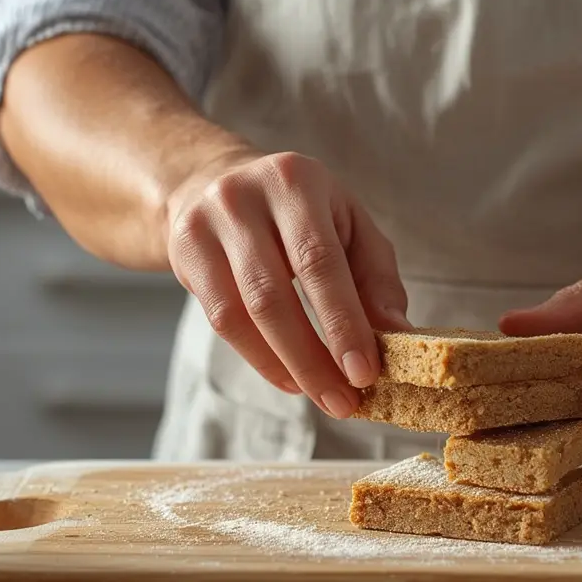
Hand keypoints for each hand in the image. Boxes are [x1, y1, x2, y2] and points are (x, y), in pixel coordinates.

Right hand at [165, 148, 409, 417]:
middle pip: (273, 295)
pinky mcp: (182, 254)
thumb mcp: (350, 225)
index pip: (319, 262)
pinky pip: (220, 321)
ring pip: (242, 314)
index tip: (365, 373)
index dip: (343, 322)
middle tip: (345, 401)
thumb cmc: (302, 211)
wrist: (212, 180)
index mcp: (296, 182)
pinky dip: (260, 358)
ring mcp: (204, 226)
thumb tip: (399, 335)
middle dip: (313, 359)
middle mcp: (242, 198)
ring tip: (323, 397)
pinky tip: (289, 378)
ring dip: (287, 366)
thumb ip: (377, 278)